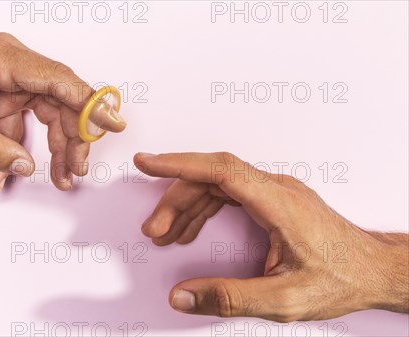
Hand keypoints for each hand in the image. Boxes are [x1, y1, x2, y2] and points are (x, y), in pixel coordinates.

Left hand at [0, 33, 125, 190]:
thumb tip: (25, 166)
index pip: (57, 78)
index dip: (90, 103)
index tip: (114, 122)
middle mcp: (8, 60)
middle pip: (57, 98)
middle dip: (71, 137)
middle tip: (77, 170)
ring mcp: (4, 73)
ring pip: (45, 110)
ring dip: (51, 146)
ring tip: (58, 177)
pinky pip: (20, 118)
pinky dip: (17, 146)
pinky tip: (6, 173)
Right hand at [134, 152, 407, 321]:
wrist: (375, 271)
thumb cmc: (341, 280)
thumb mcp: (285, 300)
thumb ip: (230, 298)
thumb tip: (183, 295)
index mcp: (279, 204)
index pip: (221, 171)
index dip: (180, 164)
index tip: (147, 163)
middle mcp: (277, 189)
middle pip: (212, 178)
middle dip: (176, 200)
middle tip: (154, 230)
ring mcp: (276, 192)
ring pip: (218, 184)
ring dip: (188, 205)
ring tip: (166, 234)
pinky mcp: (274, 200)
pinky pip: (229, 193)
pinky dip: (204, 208)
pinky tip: (191, 229)